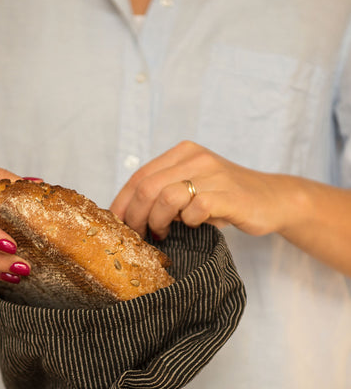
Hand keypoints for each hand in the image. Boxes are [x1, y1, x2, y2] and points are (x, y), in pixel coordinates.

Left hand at [110, 140, 290, 239]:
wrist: (273, 199)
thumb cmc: (227, 199)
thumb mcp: (193, 188)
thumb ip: (165, 193)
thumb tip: (128, 215)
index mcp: (183, 153)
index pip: (139, 175)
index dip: (122, 202)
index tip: (117, 224)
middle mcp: (195, 158)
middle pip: (147, 187)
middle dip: (135, 216)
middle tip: (137, 235)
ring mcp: (212, 174)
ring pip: (165, 197)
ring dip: (157, 221)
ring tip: (162, 233)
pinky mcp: (228, 194)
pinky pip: (194, 209)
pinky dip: (187, 223)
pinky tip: (192, 226)